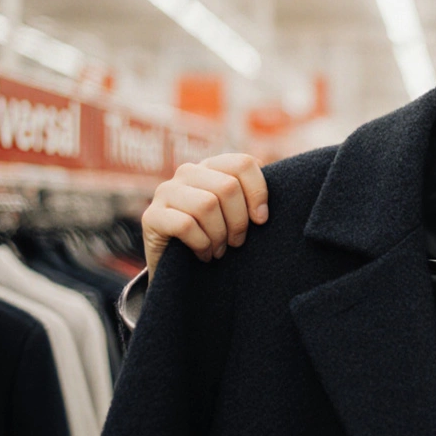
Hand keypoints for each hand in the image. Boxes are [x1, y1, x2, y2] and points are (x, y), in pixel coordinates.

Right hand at [142, 154, 269, 281]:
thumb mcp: (237, 214)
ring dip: (219, 235)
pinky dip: (202, 244)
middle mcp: (187, 172)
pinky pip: (186, 225)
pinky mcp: (151, 216)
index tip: (262, 220)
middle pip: (227, 186)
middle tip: (237, 243)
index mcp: (212, 166)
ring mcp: (165, 192)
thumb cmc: (217, 238)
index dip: (258, 192)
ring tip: (220, 251)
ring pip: (206, 205)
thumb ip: (253, 195)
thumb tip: (283, 184)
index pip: (243, 163)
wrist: (180, 272)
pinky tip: (204, 255)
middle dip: (239, 221)